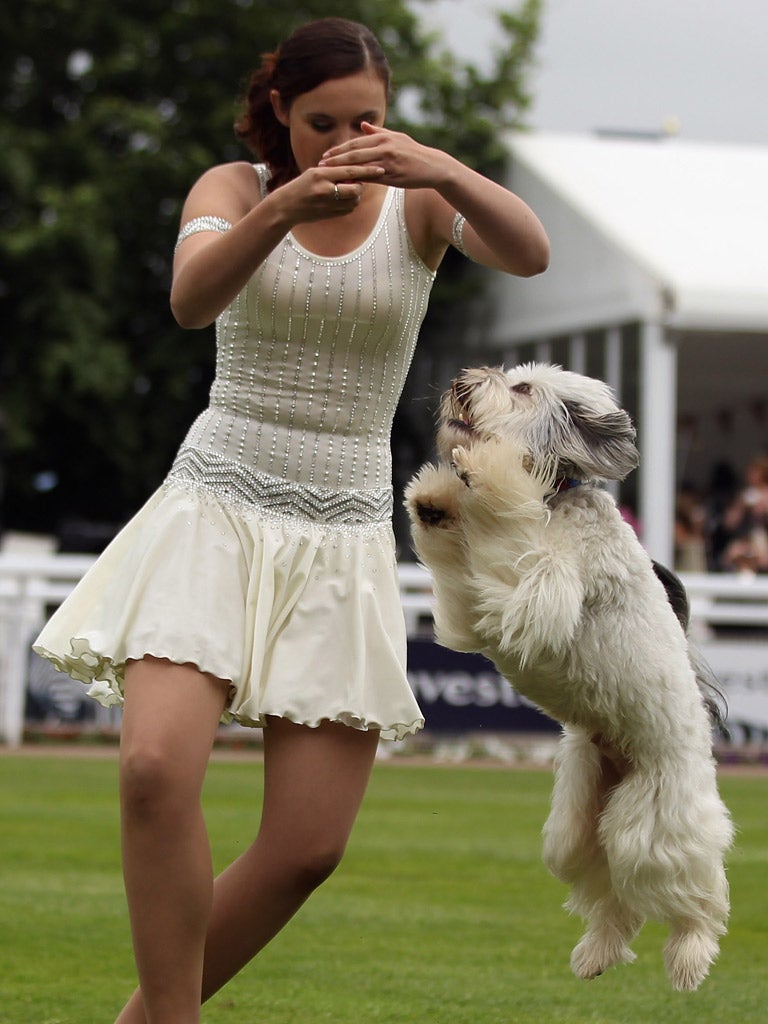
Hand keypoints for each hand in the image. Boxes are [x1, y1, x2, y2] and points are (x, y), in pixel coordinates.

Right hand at [272, 163, 385, 223]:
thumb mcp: (314, 173)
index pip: (350, 171)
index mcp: (321, 175)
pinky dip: (349, 204)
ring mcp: (327, 204)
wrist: (286, 207)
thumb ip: (334, 171)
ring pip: (354, 200)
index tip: (381, 169)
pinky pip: (348, 209)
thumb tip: (356, 170)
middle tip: (360, 181)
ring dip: (355, 195)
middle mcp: (325, 190)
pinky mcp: (330, 215)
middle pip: (355, 188)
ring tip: (346, 190)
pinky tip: (342, 200)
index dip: (367, 170)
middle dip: (361, 185)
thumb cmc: (301, 186)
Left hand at [318, 122, 451, 189]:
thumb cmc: (413, 152)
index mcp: (383, 137)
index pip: (356, 143)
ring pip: (361, 166)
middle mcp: (384, 147)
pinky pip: (371, 179)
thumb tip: (362, 125)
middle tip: (320, 164)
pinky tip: (347, 187)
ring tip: (329, 176)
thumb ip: (378, 132)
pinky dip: (358, 182)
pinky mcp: (392, 175)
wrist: (432, 166)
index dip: (339, 149)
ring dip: (343, 171)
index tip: (325, 155)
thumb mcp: (397, 137)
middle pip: (354, 153)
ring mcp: (388, 162)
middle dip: (336, 159)